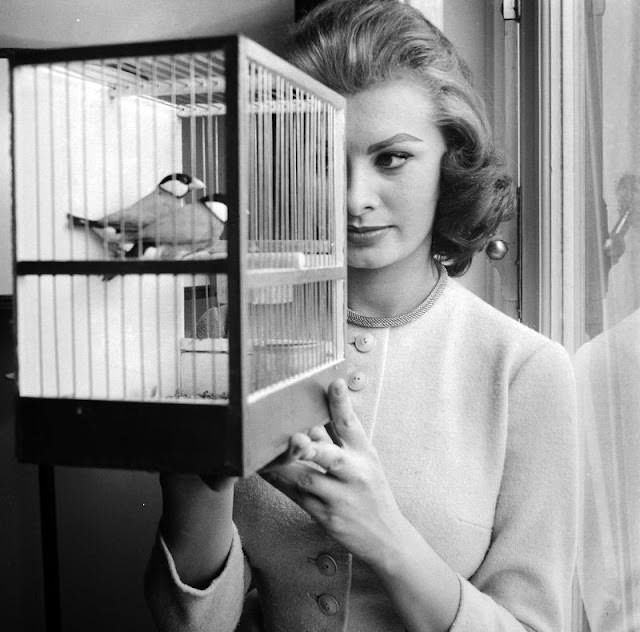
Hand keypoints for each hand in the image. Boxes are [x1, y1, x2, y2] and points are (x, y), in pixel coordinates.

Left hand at [261, 379, 406, 567]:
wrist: (385, 537)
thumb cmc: (370, 492)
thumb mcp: (364, 461)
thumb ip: (339, 438)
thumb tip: (315, 413)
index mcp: (364, 455)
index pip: (352, 426)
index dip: (342, 404)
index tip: (335, 383)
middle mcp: (354, 474)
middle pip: (331, 456)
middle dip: (312, 447)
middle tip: (296, 437)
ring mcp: (339, 498)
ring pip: (306, 479)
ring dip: (285, 464)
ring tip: (264, 452)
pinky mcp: (325, 516)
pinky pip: (296, 496)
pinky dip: (278, 481)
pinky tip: (263, 469)